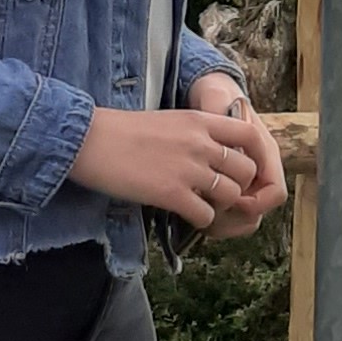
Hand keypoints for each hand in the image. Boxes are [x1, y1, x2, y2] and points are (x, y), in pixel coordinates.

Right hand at [68, 95, 274, 232]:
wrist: (89, 140)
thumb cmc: (122, 131)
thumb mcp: (168, 120)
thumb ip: (195, 134)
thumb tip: (212, 153)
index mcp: (200, 120)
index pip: (250, 134)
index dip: (252, 154)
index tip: (239, 167)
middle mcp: (201, 143)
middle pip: (246, 170)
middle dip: (238, 185)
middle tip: (219, 192)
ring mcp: (188, 169)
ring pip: (231, 194)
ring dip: (220, 204)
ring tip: (201, 204)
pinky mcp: (172, 194)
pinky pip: (206, 215)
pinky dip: (200, 219)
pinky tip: (185, 214)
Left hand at [185, 69, 287, 236]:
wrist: (209, 97)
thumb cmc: (216, 97)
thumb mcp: (216, 97)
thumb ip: (218, 108)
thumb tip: (218, 119)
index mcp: (264, 153)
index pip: (275, 192)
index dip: (255, 202)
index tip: (231, 198)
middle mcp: (258, 173)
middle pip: (257, 215)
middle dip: (233, 219)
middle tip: (208, 213)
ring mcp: (244, 183)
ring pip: (243, 221)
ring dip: (223, 224)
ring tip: (200, 216)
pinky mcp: (227, 190)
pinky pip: (228, 217)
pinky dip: (215, 221)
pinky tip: (196, 212)